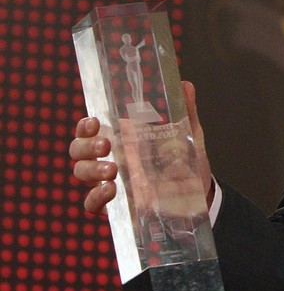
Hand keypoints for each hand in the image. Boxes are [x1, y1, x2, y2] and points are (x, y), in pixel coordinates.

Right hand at [69, 80, 214, 215]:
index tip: (95, 121)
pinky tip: (111, 190)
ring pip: (82, 173)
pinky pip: (91, 204)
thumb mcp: (187, 134)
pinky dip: (96, 197)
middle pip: (78, 150)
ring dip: (91, 169)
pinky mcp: (114, 205)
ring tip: (113, 169)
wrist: (199, 192)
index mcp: (122, 138)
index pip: (90, 129)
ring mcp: (109, 182)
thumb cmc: (186, 160)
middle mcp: (110, 158)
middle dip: (85, 145)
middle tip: (105, 144)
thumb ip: (185, 111)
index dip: (85, 125)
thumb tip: (185, 85)